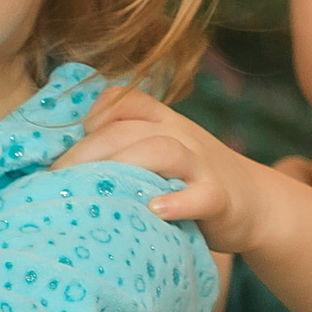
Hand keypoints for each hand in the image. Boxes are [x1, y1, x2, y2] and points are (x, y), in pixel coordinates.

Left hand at [57, 87, 276, 252]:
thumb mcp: (158, 154)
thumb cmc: (188, 182)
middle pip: (127, 129)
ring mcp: (201, 165)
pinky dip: (179, 202)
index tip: (64, 153)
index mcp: (162, 122)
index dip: (92, 117)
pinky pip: (202, 195)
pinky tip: (155, 210)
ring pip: (162, 150)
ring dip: (125, 166)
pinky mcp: (220, 198)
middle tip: (56, 183)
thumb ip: (123, 149)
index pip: (125, 101)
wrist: (255, 204)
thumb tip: (59, 167)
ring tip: (94, 190)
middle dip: (85, 153)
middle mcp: (180, 135)